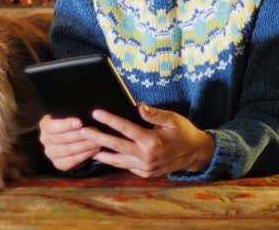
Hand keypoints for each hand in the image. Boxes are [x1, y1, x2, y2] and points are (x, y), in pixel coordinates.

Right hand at [38, 114, 100, 171]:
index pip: (51, 126)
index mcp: (45, 125)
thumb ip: (72, 113)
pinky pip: (71, 161)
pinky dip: (84, 156)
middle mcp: (44, 139)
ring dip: (84, 146)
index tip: (79, 122)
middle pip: (60, 139)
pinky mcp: (58, 164)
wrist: (75, 137)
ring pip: (67, 150)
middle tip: (94, 132)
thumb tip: (84, 111)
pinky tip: (93, 150)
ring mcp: (50, 153)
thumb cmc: (74, 122)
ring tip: (97, 141)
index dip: (65, 125)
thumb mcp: (70, 114)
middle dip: (79, 135)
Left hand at [80, 104, 215, 177]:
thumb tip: (138, 105)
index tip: (96, 113)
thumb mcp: (172, 119)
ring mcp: (145, 168)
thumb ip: (153, 114)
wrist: (195, 155)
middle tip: (83, 131)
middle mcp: (146, 157)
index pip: (126, 129)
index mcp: (152, 141)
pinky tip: (102, 155)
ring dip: (102, 153)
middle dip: (98, 138)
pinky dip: (113, 161)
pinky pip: (125, 166)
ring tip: (86, 146)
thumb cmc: (183, 132)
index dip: (110, 120)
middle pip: (117, 146)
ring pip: (118, 160)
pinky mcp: (145, 173)